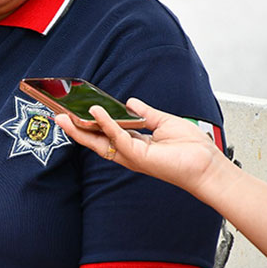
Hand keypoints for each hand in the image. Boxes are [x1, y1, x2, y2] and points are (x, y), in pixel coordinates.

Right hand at [54, 97, 222, 197]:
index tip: (75, 112)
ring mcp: (133, 156)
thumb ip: (145, 113)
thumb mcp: (164, 122)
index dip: (90, 124)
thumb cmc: (192, 149)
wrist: (208, 164)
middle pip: (96, 141)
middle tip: (58, 117)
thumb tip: (131, 102)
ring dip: (81, 129)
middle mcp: (130, 153)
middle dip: (75, 130)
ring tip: (65, 117)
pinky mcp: (139, 156)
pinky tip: (96, 112)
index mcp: (135, 145)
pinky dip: (106, 124)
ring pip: (100, 143)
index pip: (106, 134)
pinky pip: (117, 137)